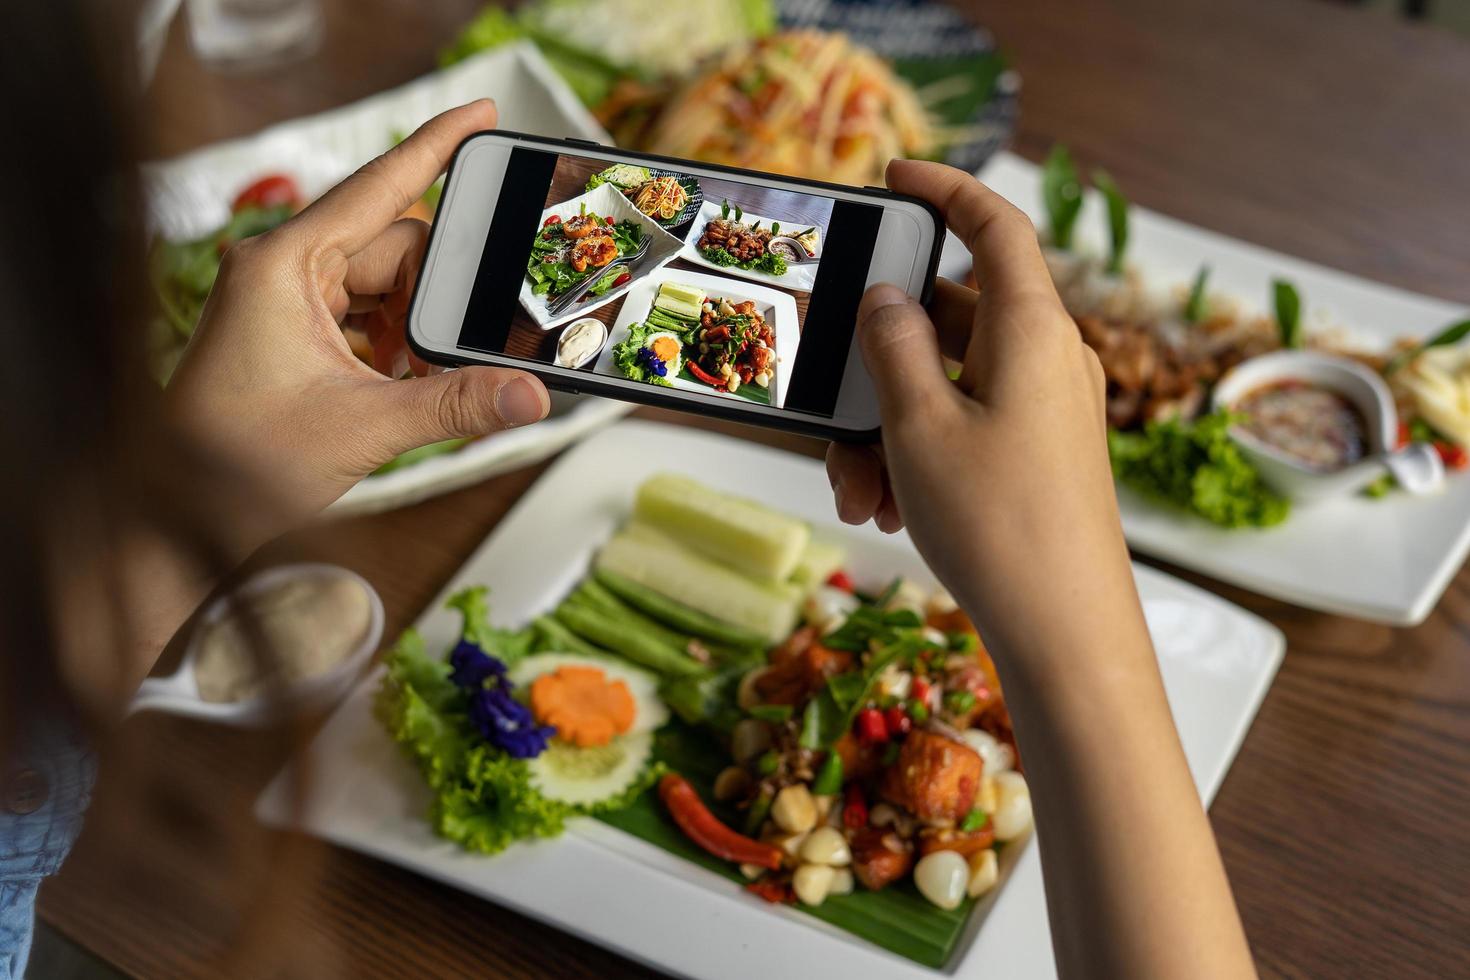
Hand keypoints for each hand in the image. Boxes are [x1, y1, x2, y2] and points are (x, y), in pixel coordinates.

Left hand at [166, 101, 548, 543]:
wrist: (178, 512)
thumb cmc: (232, 460)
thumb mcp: (363, 428)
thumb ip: (454, 404)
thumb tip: (528, 394)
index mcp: (283, 264)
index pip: (379, 186)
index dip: (437, 146)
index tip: (483, 115)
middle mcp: (280, 270)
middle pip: (394, 248)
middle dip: (436, 295)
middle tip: (461, 345)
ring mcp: (285, 300)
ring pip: (383, 286)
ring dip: (415, 327)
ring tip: (422, 378)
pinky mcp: (292, 332)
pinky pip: (364, 315)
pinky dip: (394, 344)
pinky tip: (403, 382)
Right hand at [829, 163, 1254, 979]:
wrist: (1065, 630)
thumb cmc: (1000, 523)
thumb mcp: (919, 425)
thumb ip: (893, 347)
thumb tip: (884, 299)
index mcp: (1030, 328)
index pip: (993, 226)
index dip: (945, 190)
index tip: (897, 177)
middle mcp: (1046, 357)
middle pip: (950, 318)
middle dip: (881, 360)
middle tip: (832, 401)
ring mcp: (1046, 407)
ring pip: (948, 382)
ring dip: (890, 423)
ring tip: (859, 486)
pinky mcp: (1040, 452)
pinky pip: (966, 425)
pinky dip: (919, 452)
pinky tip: (887, 504)